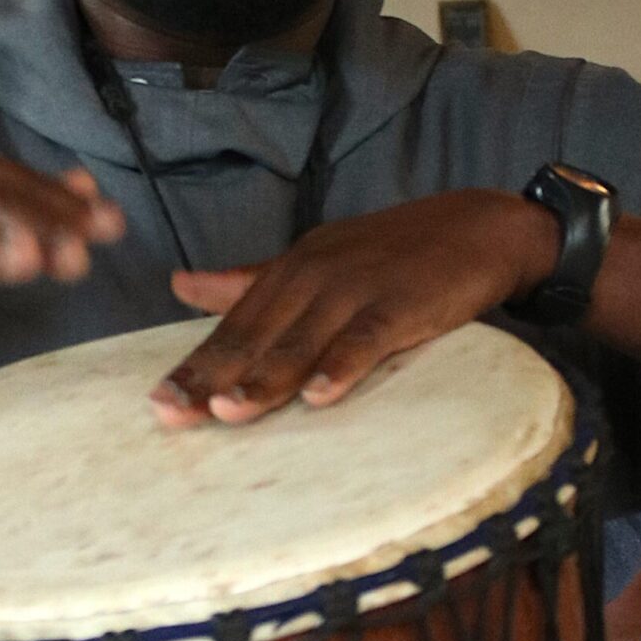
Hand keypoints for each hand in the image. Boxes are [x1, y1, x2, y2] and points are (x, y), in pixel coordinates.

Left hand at [150, 190, 558, 426]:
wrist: (481, 226)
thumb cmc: (392, 253)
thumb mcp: (315, 260)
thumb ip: (248, 280)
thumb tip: (180, 285)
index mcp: (289, 271)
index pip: (233, 326)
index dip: (195, 365)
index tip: (158, 402)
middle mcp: (314, 277)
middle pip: (255, 335)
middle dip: (211, 376)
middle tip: (172, 414)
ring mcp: (357, 289)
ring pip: (301, 340)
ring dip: (265, 377)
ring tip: (229, 411)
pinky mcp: (401, 303)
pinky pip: (366, 339)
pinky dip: (342, 366)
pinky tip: (319, 396)